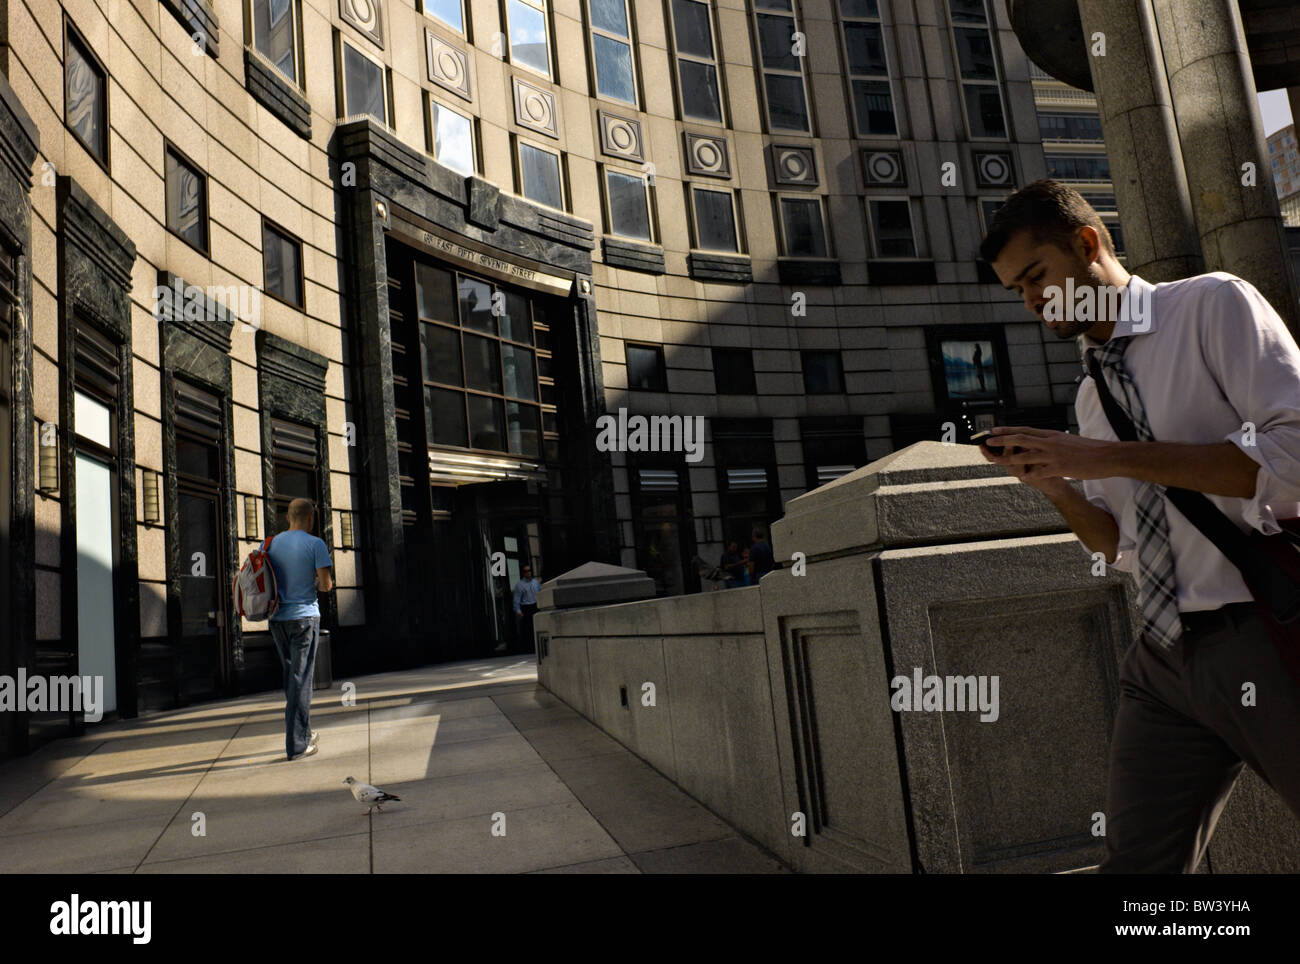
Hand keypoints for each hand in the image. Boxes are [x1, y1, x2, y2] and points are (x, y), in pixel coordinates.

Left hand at [980, 426, 1116, 483]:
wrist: (1107, 456)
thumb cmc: (1089, 449)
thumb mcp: (1068, 440)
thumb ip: (1053, 441)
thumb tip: (1042, 440)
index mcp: (1052, 434)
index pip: (1025, 430)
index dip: (1008, 430)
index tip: (994, 429)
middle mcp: (1050, 442)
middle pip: (1021, 438)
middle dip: (1003, 440)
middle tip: (988, 441)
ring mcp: (1054, 455)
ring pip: (1026, 456)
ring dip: (1010, 459)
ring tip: (997, 461)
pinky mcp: (1060, 467)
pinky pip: (1040, 472)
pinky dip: (1030, 475)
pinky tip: (1023, 478)